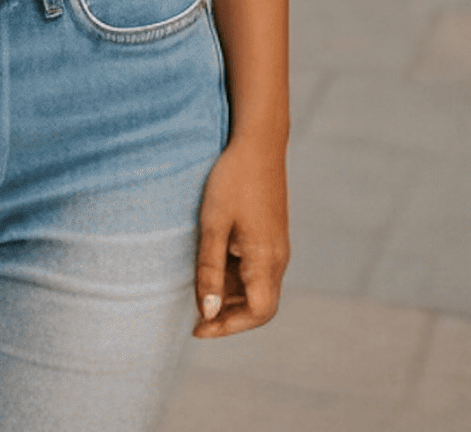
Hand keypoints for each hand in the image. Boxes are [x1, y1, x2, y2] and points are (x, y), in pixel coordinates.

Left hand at [193, 134, 288, 336]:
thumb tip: (207, 312)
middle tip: (192, 311)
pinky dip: (234, 275)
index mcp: (267, 259)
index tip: (197, 327)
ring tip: (197, 284)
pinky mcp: (271, 235)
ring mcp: (276, 246)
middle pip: (259, 305)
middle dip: (227, 313)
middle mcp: (278, 258)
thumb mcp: (213, 225)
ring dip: (229, 293)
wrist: (257, 142)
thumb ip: (210, 269)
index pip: (258, 313)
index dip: (229, 326)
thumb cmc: (233, 180)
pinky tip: (211, 261)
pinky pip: (255, 268)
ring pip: (256, 286)